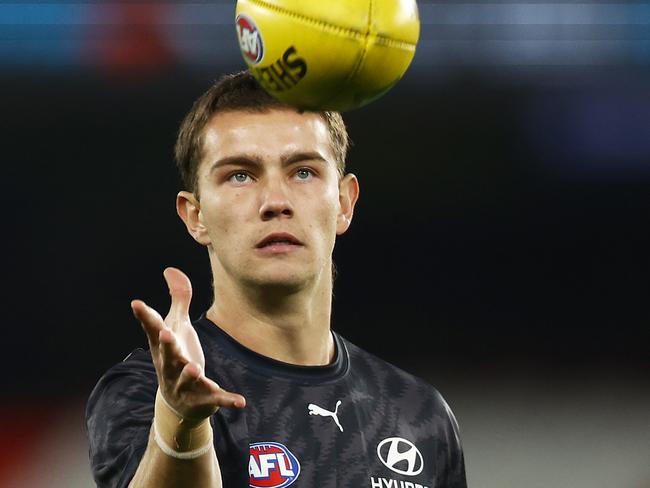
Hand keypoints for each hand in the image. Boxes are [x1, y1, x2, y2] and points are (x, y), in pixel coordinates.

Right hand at [131, 267, 245, 420]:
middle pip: (168, 356)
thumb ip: (178, 299)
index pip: (153, 330)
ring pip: (186, 379)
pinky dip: (227, 400)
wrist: (178, 404)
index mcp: (165, 348)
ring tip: (195, 368)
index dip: (146, 316)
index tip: (137, 303)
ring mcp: (186, 385)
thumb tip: (170, 269)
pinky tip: (241, 401)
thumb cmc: (177, 356)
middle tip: (166, 333)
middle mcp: (171, 367)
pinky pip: (216, 399)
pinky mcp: (205, 398)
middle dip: (168, 346)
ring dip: (190, 374)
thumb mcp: (177, 327)